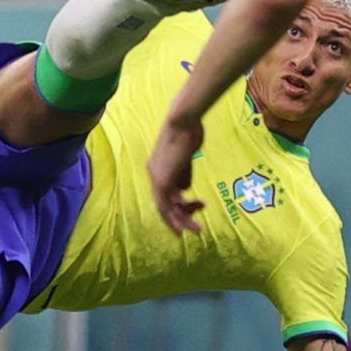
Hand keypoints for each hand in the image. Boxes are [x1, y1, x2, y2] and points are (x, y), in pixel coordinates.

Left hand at [147, 116, 205, 232]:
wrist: (184, 121)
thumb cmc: (189, 132)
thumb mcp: (186, 157)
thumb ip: (183, 174)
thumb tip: (184, 191)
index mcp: (158, 168)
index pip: (165, 194)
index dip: (175, 209)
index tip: (189, 215)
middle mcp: (153, 174)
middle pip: (164, 204)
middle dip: (180, 218)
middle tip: (195, 229)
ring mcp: (156, 178)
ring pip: (165, 209)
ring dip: (182, 220)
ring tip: (197, 229)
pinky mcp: (161, 180)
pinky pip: (165, 206)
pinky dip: (175, 218)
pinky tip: (186, 225)